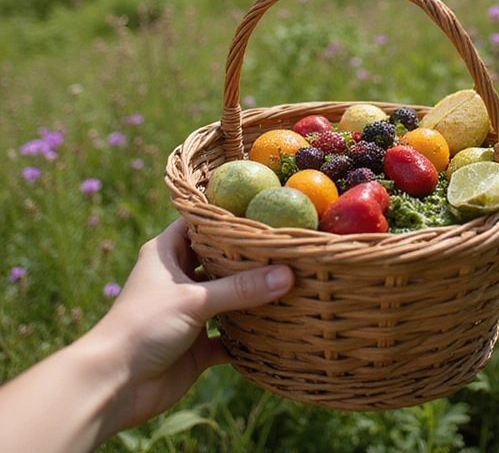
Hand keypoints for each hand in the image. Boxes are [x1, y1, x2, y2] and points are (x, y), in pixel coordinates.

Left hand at [94, 218, 294, 431]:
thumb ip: (240, 288)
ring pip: (226, 298)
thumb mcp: (193, 300)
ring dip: (251, 296)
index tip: (261, 207)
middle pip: (218, 260)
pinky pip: (228, 337)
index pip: (199, 223)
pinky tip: (276, 329)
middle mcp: (178, 278)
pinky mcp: (196, 346)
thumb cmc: (143, 326)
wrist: (114, 385)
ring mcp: (189, 312)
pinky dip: (248, 336)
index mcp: (167, 253)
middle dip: (248, 258)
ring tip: (290, 281)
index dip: (226, 216)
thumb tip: (288, 274)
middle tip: (285, 246)